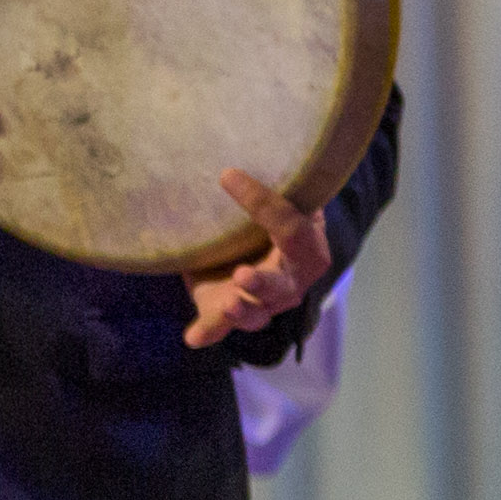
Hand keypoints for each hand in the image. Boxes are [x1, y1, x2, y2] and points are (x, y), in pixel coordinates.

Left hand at [181, 172, 332, 347]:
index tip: (228, 176)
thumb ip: (273, 194)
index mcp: (307, 249)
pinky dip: (208, 331)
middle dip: (262, 284)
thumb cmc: (269, 221)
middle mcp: (290, 282)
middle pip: (281, 286)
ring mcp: (264, 304)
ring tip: (227, 305)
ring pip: (257, 313)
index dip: (263, 204)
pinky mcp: (234, 313)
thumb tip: (241, 163)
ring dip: (242, 310)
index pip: (292, 228)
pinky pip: (221, 326)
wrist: (258, 248)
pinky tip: (193, 336)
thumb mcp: (280, 206)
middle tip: (243, 275)